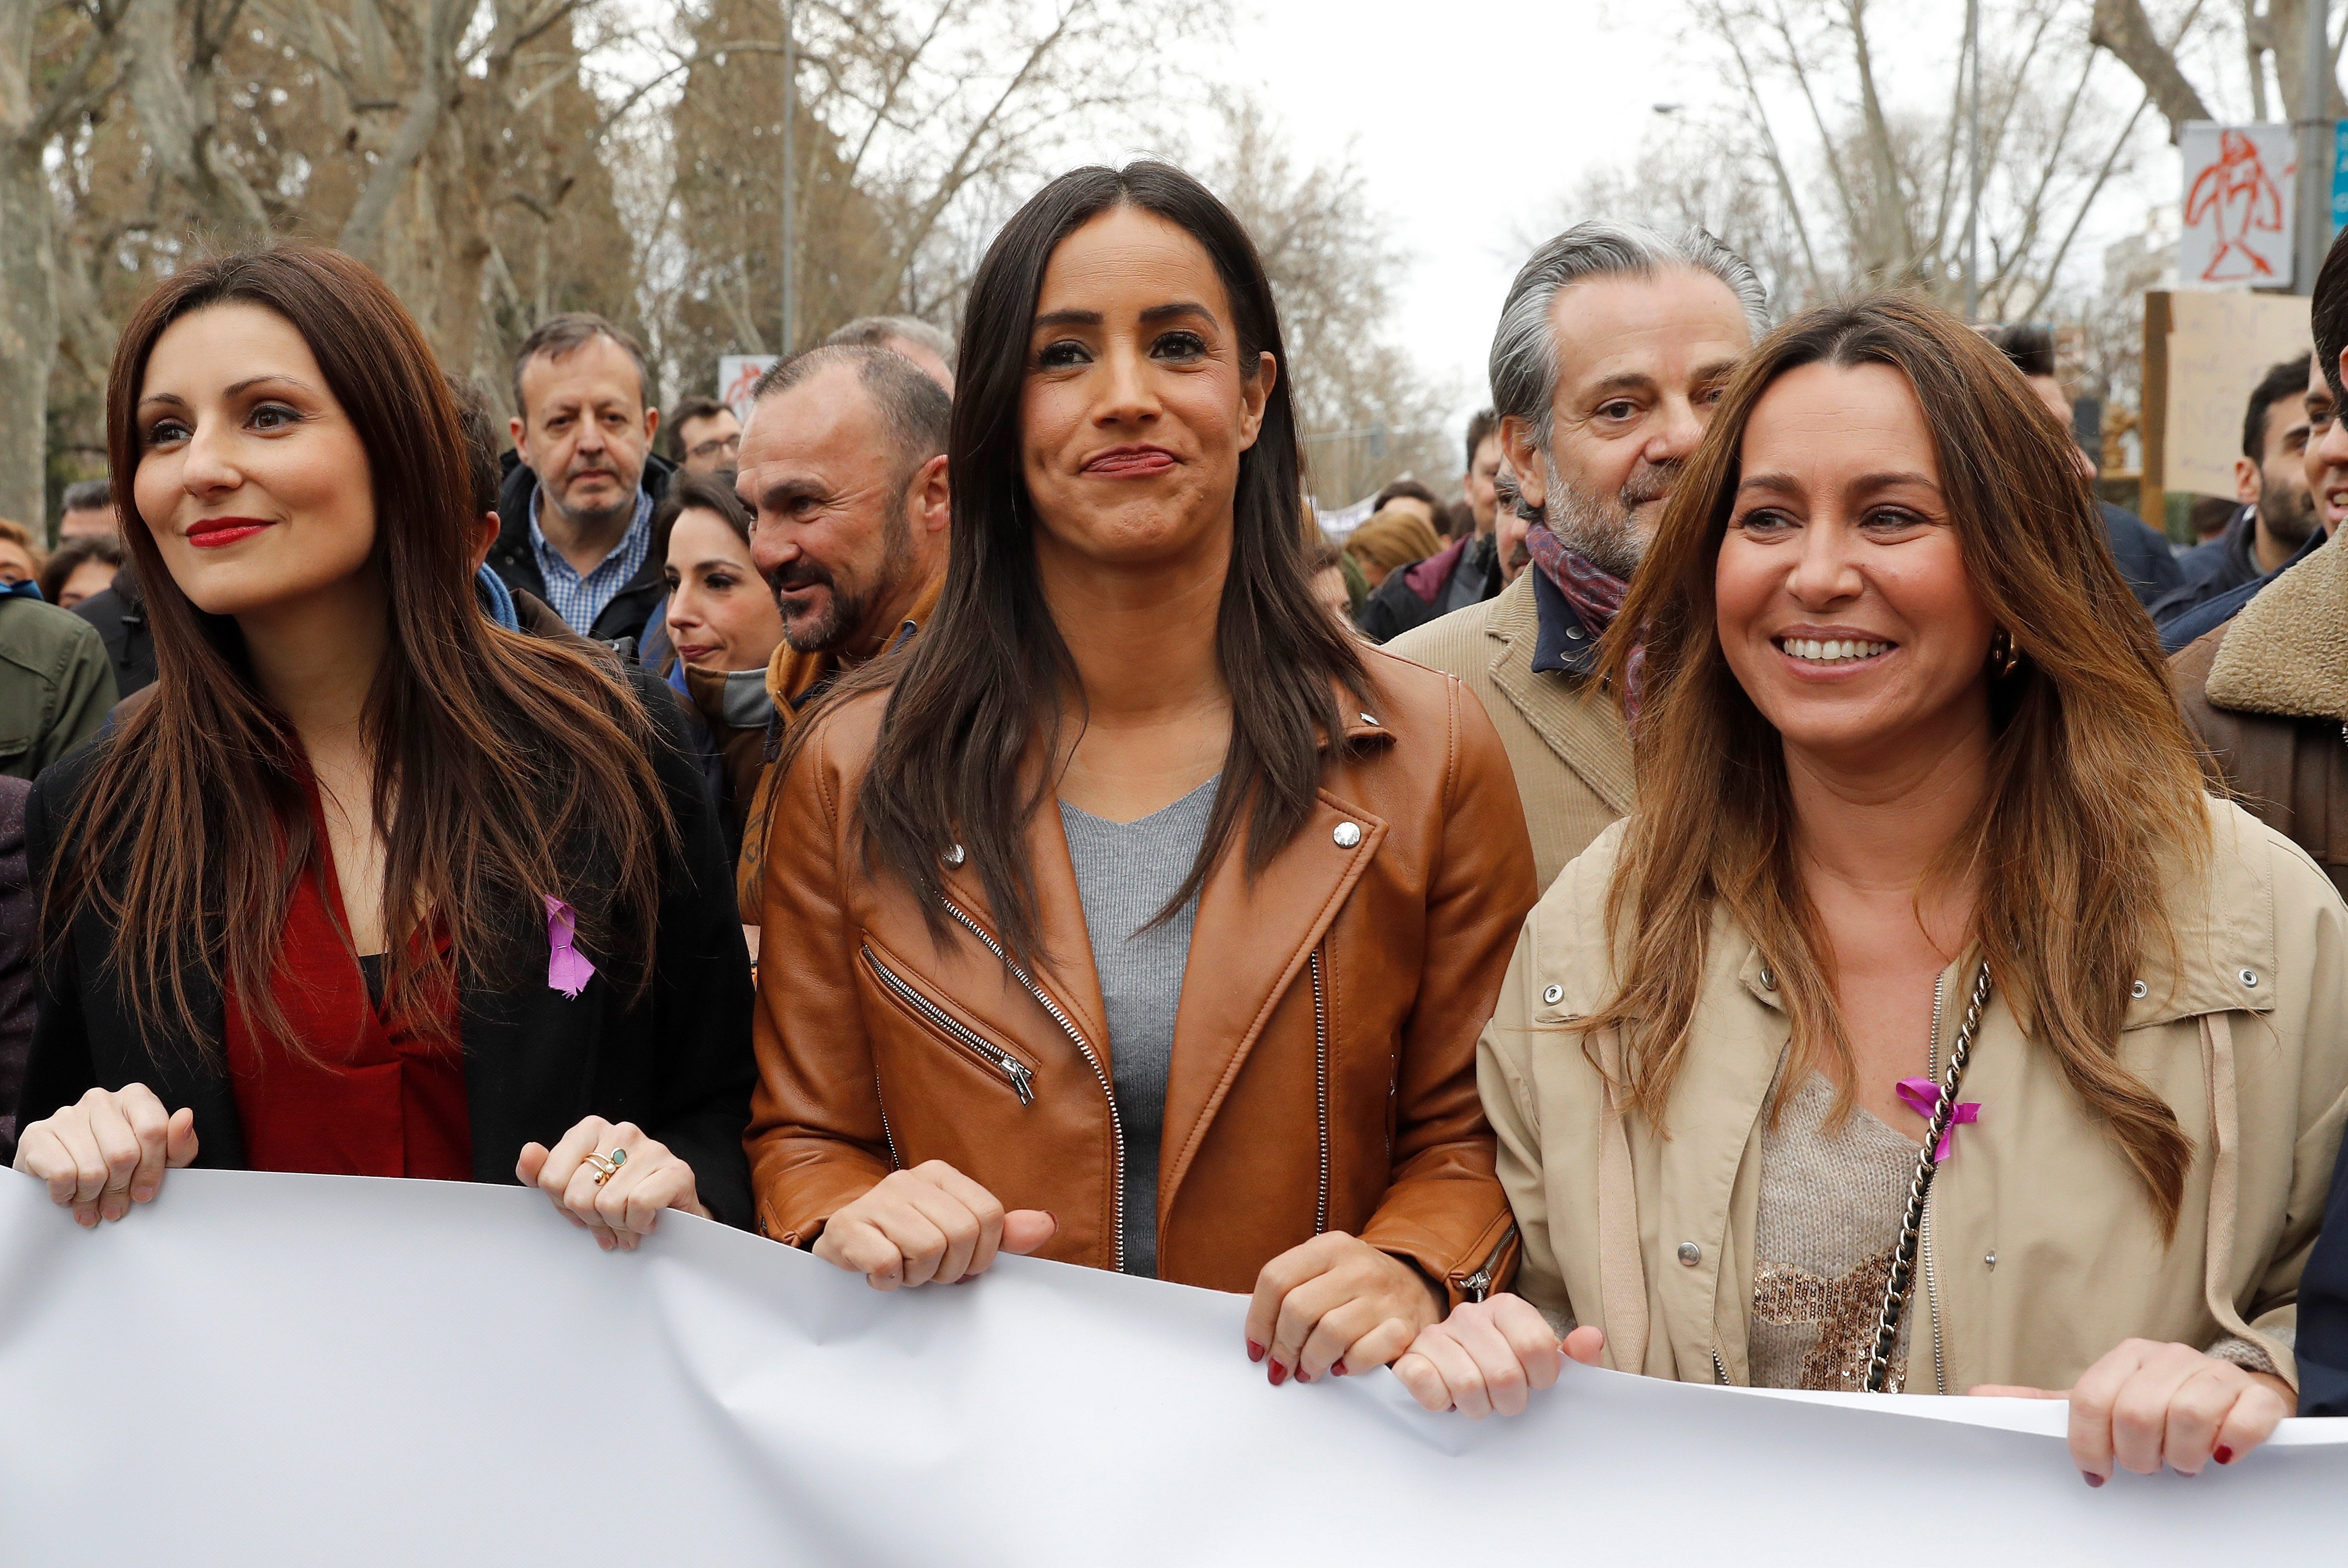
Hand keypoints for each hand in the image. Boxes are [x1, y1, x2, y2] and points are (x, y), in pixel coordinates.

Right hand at [12, 1084, 196, 1226]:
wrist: (60, 1172)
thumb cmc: (121, 1166)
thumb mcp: (161, 1159)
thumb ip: (180, 1144)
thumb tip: (185, 1116)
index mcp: (135, 1097)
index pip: (154, 1130)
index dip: (152, 1170)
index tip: (144, 1194)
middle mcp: (100, 1099)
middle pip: (123, 1154)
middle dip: (121, 1190)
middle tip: (116, 1208)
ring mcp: (66, 1114)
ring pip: (93, 1169)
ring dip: (93, 1198)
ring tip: (92, 1206)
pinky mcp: (37, 1134)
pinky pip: (62, 1175)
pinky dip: (67, 1195)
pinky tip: (69, 1195)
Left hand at [516, 1117, 707, 1252]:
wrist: (671, 1215)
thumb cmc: (616, 1199)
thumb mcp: (572, 1187)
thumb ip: (542, 1171)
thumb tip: (530, 1151)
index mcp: (590, 1129)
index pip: (551, 1179)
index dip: (563, 1205)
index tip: (581, 1208)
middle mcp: (622, 1131)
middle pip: (578, 1195)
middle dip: (591, 1219)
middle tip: (606, 1222)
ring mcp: (652, 1149)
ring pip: (608, 1203)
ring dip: (617, 1225)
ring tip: (627, 1224)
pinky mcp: (678, 1171)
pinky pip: (639, 1204)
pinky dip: (639, 1224)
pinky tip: (646, 1222)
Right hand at [811, 1160, 1056, 1288]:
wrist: (842, 1245)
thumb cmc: (904, 1241)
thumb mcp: (957, 1233)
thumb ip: (1003, 1232)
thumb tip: (1047, 1224)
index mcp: (940, 1175)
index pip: (990, 1215)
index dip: (983, 1254)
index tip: (962, 1264)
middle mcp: (908, 1179)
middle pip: (962, 1234)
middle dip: (950, 1268)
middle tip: (928, 1270)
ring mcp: (875, 1200)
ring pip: (927, 1248)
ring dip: (918, 1276)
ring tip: (904, 1269)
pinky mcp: (846, 1226)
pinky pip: (886, 1263)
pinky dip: (887, 1280)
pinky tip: (879, 1273)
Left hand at [1244, 1232, 1445, 1385]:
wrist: (1419, 1285)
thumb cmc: (1358, 1285)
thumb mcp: (1325, 1269)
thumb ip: (1292, 1289)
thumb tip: (1259, 1337)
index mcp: (1329, 1247)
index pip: (1275, 1279)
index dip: (1258, 1320)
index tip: (1256, 1348)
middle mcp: (1357, 1266)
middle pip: (1297, 1309)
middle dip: (1282, 1347)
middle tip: (1280, 1367)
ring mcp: (1383, 1296)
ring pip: (1328, 1333)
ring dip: (1310, 1361)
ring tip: (1307, 1371)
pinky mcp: (1403, 1326)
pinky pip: (1364, 1353)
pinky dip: (1347, 1366)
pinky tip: (1341, 1368)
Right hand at [1391, 1295, 1605, 1416]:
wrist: (1453, 1372)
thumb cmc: (1508, 1369)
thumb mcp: (1546, 1364)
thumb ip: (1574, 1355)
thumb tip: (1592, 1339)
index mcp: (1507, 1308)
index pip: (1536, 1346)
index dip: (1542, 1379)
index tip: (1536, 1385)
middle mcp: (1469, 1315)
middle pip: (1504, 1373)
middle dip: (1510, 1401)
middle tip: (1505, 1400)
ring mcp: (1436, 1334)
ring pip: (1468, 1385)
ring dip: (1478, 1407)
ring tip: (1479, 1401)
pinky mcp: (1410, 1357)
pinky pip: (1426, 1384)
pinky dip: (1441, 1402)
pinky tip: (1448, 1399)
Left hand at [1970, 1338, 2293, 1480]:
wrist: (2228, 1394)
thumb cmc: (2155, 1402)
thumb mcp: (2100, 1402)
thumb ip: (2044, 1405)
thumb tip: (1979, 1398)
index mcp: (2125, 1357)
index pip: (2090, 1399)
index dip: (2089, 1445)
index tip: (2098, 1472)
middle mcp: (2168, 1358)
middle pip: (2138, 1411)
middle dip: (2138, 1454)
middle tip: (2146, 1466)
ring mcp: (2215, 1373)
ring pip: (2188, 1413)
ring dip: (2182, 1454)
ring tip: (2182, 1462)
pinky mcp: (2259, 1395)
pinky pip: (2247, 1415)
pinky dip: (2233, 1441)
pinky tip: (2223, 1455)